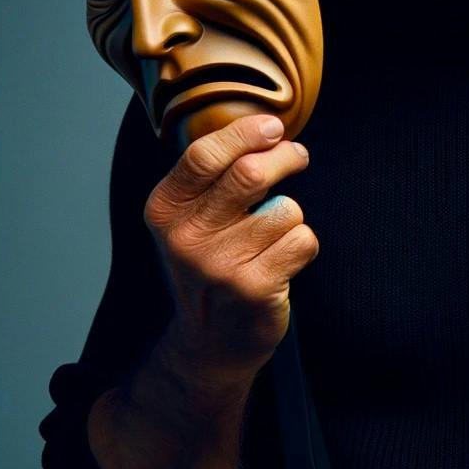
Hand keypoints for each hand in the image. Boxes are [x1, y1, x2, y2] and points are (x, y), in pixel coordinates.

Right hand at [143, 114, 317, 383]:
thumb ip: (217, 174)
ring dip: (292, 216)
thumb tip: (267, 127)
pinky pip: (303, 240)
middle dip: (286, 157)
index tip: (273, 126)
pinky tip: (281, 262)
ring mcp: (219, 267)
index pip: (204, 155)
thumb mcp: (193, 217)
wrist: (210, 341)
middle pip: (251, 174)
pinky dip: (302, 245)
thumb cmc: (212, 261)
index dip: (245, 133)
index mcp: (165, 210)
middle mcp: (186, 238)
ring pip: (287, 209)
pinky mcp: (253, 289)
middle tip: (297, 156)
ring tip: (273, 236)